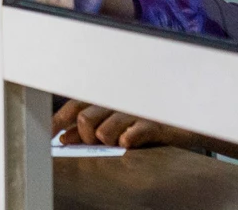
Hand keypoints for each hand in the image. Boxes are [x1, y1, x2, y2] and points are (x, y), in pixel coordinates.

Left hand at [52, 99, 196, 149]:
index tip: (49, 133)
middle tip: (96, 142)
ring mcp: (137, 109)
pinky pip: (133, 132)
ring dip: (107, 140)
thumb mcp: (116, 123)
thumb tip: (64, 137)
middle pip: (86, 117)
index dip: (59, 119)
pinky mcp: (155, 122)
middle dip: (85, 136)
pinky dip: (127, 139)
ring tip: (118, 141)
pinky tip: (128, 141)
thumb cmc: (149, 120)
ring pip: (104, 129)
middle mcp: (120, 99)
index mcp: (108, 96)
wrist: (188, 120)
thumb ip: (90, 128)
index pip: (75, 104)